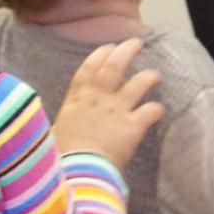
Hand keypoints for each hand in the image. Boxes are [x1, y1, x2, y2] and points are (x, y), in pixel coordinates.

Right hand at [52, 37, 163, 169]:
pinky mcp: (132, 126)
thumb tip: (54, 128)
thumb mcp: (53, 134)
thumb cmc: (61, 157)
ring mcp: (116, 110)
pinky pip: (150, 112)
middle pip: (114, 67)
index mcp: (77, 100)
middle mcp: (97, 99)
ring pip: (137, 84)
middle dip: (126, 52)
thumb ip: (62, 125)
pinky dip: (156, 109)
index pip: (88, 69)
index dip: (100, 55)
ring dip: (147, 76)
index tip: (109, 46)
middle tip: (136, 43)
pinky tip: (159, 110)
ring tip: (155, 74)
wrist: (77, 171)